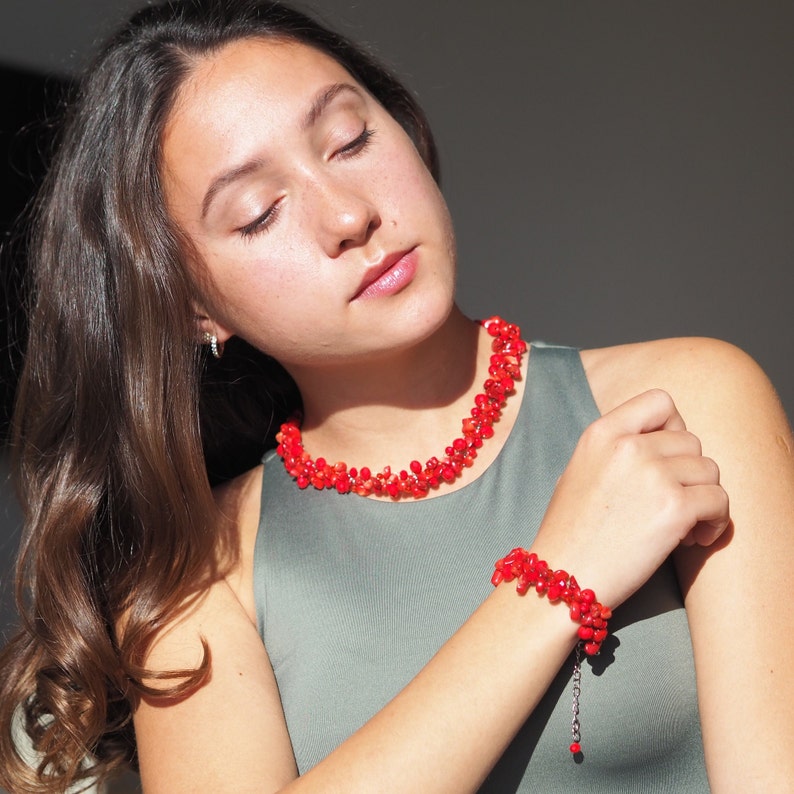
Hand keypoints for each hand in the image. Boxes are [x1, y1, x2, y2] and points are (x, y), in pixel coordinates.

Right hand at [532, 389, 729, 607]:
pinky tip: (694, 539)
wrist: (562, 577)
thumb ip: (616, 450)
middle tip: (674, 504)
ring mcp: (652, 475)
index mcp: (601, 433)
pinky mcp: (674, 509)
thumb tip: (662, 445)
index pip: (659, 400)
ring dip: (704, 498)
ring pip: (710, 470)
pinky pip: (719, 502)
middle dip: (688, 473)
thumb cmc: (570, 532)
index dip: (673, 426)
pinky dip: (715, 522)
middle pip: (690, 441)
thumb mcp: (580, 472)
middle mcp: (628, 446)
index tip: (668, 457)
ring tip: (685, 526)